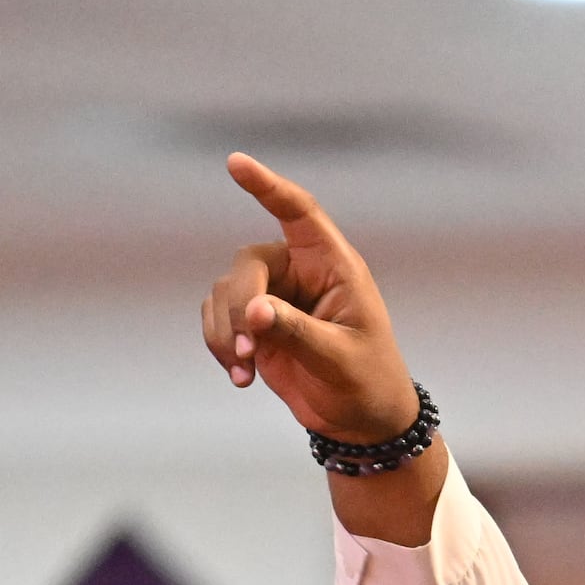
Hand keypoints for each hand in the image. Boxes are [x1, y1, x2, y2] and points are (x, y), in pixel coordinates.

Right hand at [203, 156, 423, 444]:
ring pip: (225, 292)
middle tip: (248, 348)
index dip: (268, 186)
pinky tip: (240, 377)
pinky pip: (217, 318)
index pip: (299, 213)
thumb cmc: (367, 381)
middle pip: (249, 263)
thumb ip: (296, 332)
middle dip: (240, 305)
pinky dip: (220, 345)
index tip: (235, 163)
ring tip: (244, 371)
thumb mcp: (338, 357)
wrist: (361, 421)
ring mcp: (274, 296)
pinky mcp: (254, 324)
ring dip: (225, 332)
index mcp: (333, 265)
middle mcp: (300, 272)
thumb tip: (254, 311)